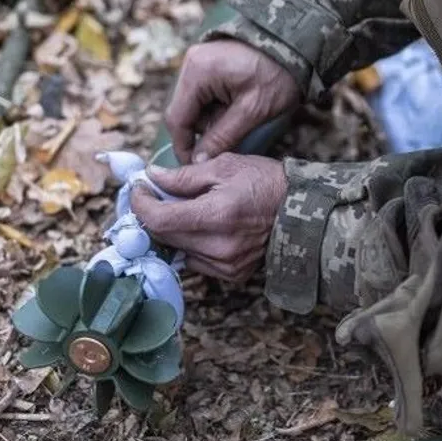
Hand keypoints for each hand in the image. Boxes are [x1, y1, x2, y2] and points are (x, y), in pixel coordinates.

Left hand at [131, 153, 286, 282]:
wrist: (302, 209)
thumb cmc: (265, 182)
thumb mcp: (224, 166)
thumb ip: (183, 176)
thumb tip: (151, 178)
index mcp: (217, 216)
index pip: (159, 220)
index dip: (141, 204)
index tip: (139, 190)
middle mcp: (219, 246)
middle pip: (165, 236)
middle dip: (154, 214)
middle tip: (157, 195)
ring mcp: (226, 264)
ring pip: (178, 250)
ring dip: (173, 230)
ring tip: (187, 209)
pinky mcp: (232, 274)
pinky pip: (196, 261)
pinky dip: (192, 244)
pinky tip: (205, 228)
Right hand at [167, 39, 300, 163]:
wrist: (295, 44)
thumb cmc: (277, 74)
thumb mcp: (253, 110)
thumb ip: (223, 137)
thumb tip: (198, 161)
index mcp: (197, 72)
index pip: (177, 119)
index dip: (184, 147)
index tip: (197, 166)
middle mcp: (190, 64)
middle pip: (184, 113)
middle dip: (204, 131)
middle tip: (229, 140)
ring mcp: (198, 62)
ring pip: (194, 106)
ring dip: (212, 120)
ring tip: (241, 117)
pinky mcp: (207, 65)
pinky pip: (203, 95)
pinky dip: (217, 108)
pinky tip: (237, 107)